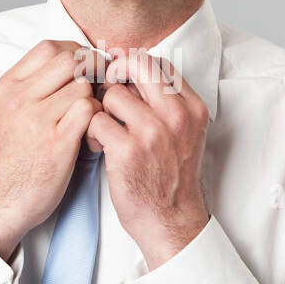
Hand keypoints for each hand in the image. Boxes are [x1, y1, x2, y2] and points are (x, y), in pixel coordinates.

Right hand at [0, 39, 103, 259]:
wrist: (4, 199)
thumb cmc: (13, 156)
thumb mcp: (8, 112)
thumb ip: (33, 85)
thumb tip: (73, 61)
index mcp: (7, 87)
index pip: (49, 47)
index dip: (76, 52)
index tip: (86, 67)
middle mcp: (19, 99)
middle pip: (70, 60)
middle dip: (92, 69)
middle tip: (101, 85)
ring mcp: (37, 120)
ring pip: (83, 85)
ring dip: (96, 98)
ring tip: (94, 116)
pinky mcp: (57, 143)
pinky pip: (89, 111)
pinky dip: (98, 118)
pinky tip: (93, 133)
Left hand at [85, 48, 210, 269]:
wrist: (171, 220)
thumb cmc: (172, 176)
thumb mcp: (184, 133)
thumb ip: (164, 103)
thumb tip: (129, 70)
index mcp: (192, 108)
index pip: (159, 63)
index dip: (134, 65)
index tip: (122, 78)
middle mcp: (176, 115)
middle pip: (137, 64)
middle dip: (115, 72)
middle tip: (107, 91)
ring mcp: (152, 132)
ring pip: (113, 93)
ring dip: (102, 110)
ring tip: (105, 130)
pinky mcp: (127, 150)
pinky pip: (97, 120)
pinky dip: (92, 132)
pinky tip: (99, 147)